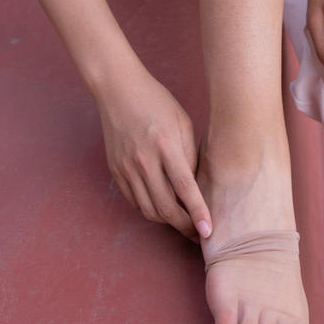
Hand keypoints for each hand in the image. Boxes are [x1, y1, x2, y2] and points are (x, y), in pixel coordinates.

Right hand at [95, 63, 213, 241]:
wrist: (118, 89)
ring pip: (148, 209)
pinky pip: (134, 201)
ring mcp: (126, 167)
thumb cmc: (156, 102)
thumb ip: (189, 156)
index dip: (197, 212)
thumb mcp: (182, 122)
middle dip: (184, 226)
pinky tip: (162, 207)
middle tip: (198, 233)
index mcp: (165, 145)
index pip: (184, 187)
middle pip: (165, 207)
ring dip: (167, 221)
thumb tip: (194, 188)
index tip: (208, 232)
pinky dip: (150, 209)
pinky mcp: (116, 170)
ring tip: (182, 221)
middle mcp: (143, 160)